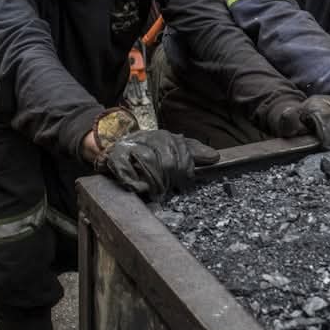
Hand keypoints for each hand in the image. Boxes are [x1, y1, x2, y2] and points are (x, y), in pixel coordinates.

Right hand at [97, 129, 218, 196]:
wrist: (116, 148)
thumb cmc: (148, 152)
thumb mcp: (172, 150)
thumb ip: (192, 153)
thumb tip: (215, 157)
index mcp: (165, 137)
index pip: (182, 153)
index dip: (185, 172)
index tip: (184, 184)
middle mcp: (149, 137)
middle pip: (167, 160)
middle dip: (171, 179)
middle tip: (171, 190)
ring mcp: (131, 145)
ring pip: (148, 160)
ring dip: (155, 181)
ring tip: (157, 192)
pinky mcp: (114, 155)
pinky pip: (125, 167)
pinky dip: (133, 179)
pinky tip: (140, 187)